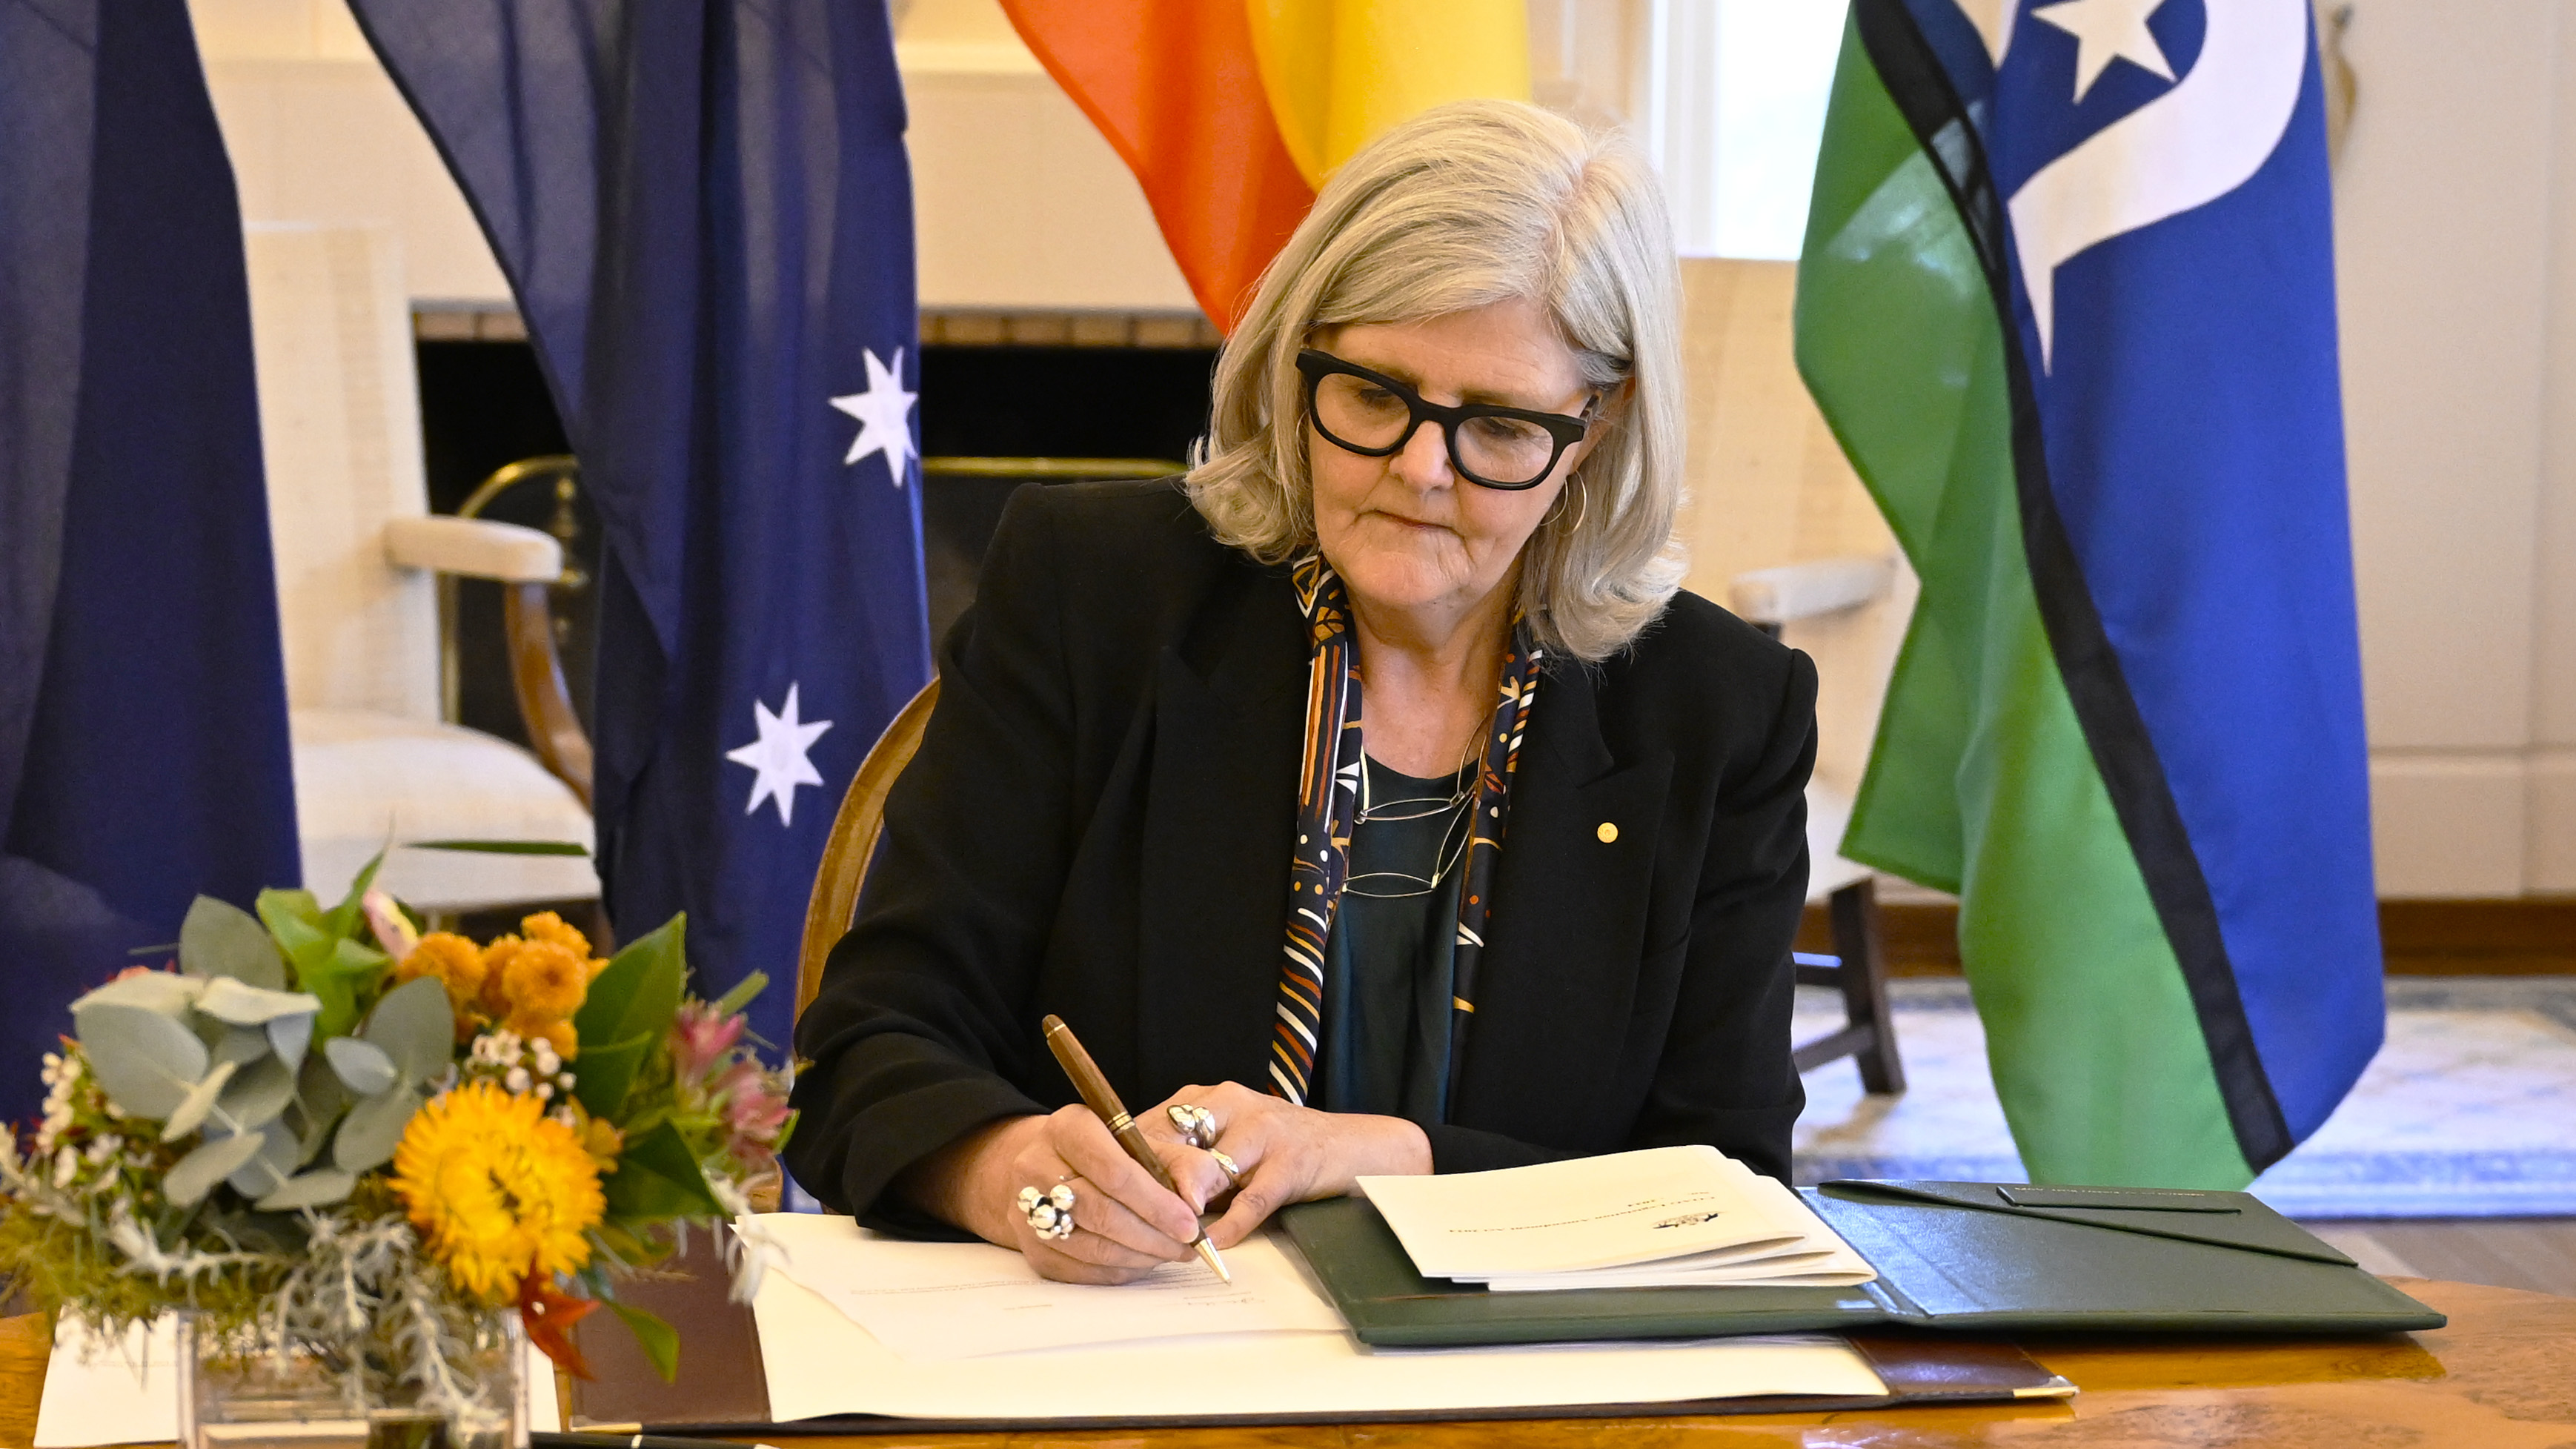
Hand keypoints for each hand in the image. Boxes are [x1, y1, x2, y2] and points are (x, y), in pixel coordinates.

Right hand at [899, 1107, 1212, 1283]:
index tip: (1191, 1224)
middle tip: (1188, 1245)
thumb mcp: (1145, 1141)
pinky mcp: (1030, 1248)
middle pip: (1101, 1212)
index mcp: (1068, 1127)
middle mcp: (1036, 1165)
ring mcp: (1026, 1210)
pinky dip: (1120, 1271)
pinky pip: (1081, 1270)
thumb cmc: (1107, 1153)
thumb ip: (1181, 1163)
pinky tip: (1144, 1261)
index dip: (1156, 1203)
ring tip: (1172, 1253)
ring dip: (1141, 1256)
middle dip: (1153, 1235)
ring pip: (1091, 1246)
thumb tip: (1196, 1203)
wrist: (1048, 1167)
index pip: (1114, 1171)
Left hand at [1137, 1082, 1430, 1249]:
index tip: (1097, 1193)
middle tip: (1121, 1220)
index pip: (1148, 1126)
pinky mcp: (1291, 1162)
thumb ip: (1184, 1163)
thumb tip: (1129, 1195)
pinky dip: (1229, 1227)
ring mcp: (1263, 1132)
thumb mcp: (1225, 1145)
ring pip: (1208, 1169)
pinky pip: (1252, 1200)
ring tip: (1162, 1235)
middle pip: (1170, 1144)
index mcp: (1207, 1100)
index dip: (1122, 1164)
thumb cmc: (1279, 1148)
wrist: (1352, 1147)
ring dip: (1183, 1206)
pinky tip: (1212, 1246)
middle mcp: (1231, 1105)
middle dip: (1145, 1186)